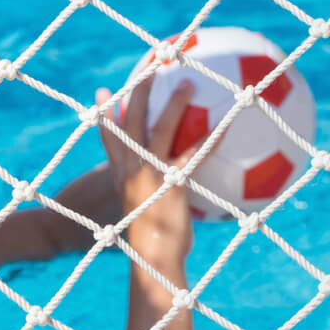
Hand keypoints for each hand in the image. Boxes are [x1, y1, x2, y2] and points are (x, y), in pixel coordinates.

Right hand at [95, 77, 201, 257]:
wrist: (152, 259)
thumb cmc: (153, 248)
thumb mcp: (148, 219)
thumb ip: (159, 202)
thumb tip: (177, 202)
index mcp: (121, 177)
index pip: (109, 139)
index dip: (104, 115)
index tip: (102, 93)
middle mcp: (132, 170)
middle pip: (130, 122)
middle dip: (136, 94)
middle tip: (145, 70)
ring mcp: (150, 173)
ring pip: (159, 127)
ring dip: (173, 102)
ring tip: (186, 81)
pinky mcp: (171, 181)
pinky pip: (194, 152)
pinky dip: (212, 137)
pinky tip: (227, 123)